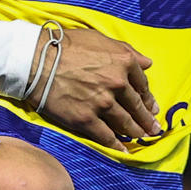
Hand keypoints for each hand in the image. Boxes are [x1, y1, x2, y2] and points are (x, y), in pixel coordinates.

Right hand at [33, 25, 159, 149]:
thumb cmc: (66, 45)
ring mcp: (102, 103)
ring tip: (141, 138)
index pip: (142, 85)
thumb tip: (147, 63)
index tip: (152, 107)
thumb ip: (126, 51)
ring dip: (135, 132)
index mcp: (124, 62)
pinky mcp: (86, 119)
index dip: (148, 99)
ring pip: (125, 123)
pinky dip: (116, 145)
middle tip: (153, 128)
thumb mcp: (100, 39)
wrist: (36, 59)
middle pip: (137, 107)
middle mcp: (117, 83)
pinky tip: (122, 150)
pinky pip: (106, 136)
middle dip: (147, 120)